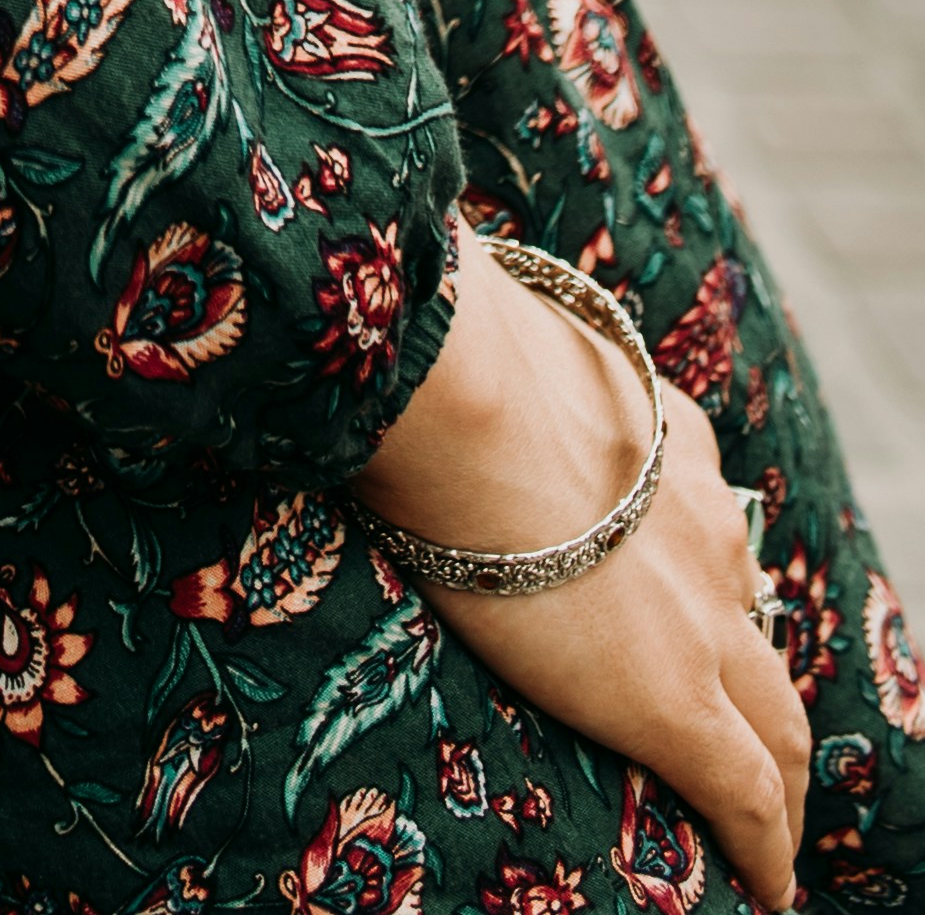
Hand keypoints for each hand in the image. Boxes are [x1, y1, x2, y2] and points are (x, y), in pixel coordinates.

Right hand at [356, 229, 809, 907]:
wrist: (459, 398)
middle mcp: (703, 526)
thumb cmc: (445, 347)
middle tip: (749, 735)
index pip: (698, 519)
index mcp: (661, 436)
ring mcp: (702, 618)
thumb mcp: (497, 338)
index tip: (683, 601)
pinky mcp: (677, 704)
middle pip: (756, 631)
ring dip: (777, 766)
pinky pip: (746, 794)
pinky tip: (768, 884)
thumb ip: (492, 359)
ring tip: (773, 823)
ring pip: (775, 718)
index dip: (699, 572)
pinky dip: (767, 845)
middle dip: (757, 686)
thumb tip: (421, 346)